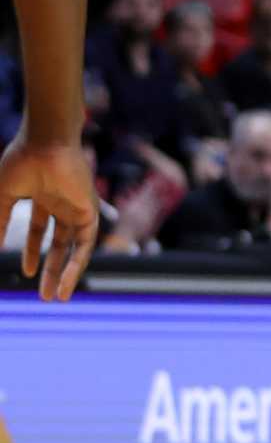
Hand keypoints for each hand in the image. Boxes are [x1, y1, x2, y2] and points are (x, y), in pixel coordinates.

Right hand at [0, 136, 98, 301]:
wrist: (45, 144)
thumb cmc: (22, 162)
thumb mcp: (3, 197)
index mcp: (44, 197)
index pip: (40, 232)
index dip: (34, 253)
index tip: (27, 273)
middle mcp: (63, 204)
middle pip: (59, 245)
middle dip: (51, 270)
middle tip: (46, 296)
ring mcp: (78, 209)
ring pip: (73, 249)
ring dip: (65, 273)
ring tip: (57, 297)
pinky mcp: (90, 212)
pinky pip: (85, 245)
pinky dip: (76, 264)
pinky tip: (66, 280)